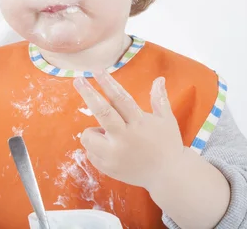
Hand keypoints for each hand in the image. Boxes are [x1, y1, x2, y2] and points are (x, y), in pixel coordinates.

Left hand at [73, 71, 185, 190]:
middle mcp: (125, 137)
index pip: (120, 99)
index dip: (108, 83)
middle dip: (88, 94)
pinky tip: (112, 150)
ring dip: (93, 130)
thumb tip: (159, 78)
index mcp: (139, 123)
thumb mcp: (166, 120)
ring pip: (89, 136)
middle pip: (102, 112)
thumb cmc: (168, 144)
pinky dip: (96, 147)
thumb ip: (159, 99)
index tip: (97, 70)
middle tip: (78, 80)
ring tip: (108, 135)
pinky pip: (90, 153)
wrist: (168, 176)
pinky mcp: (107, 168)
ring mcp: (114, 155)